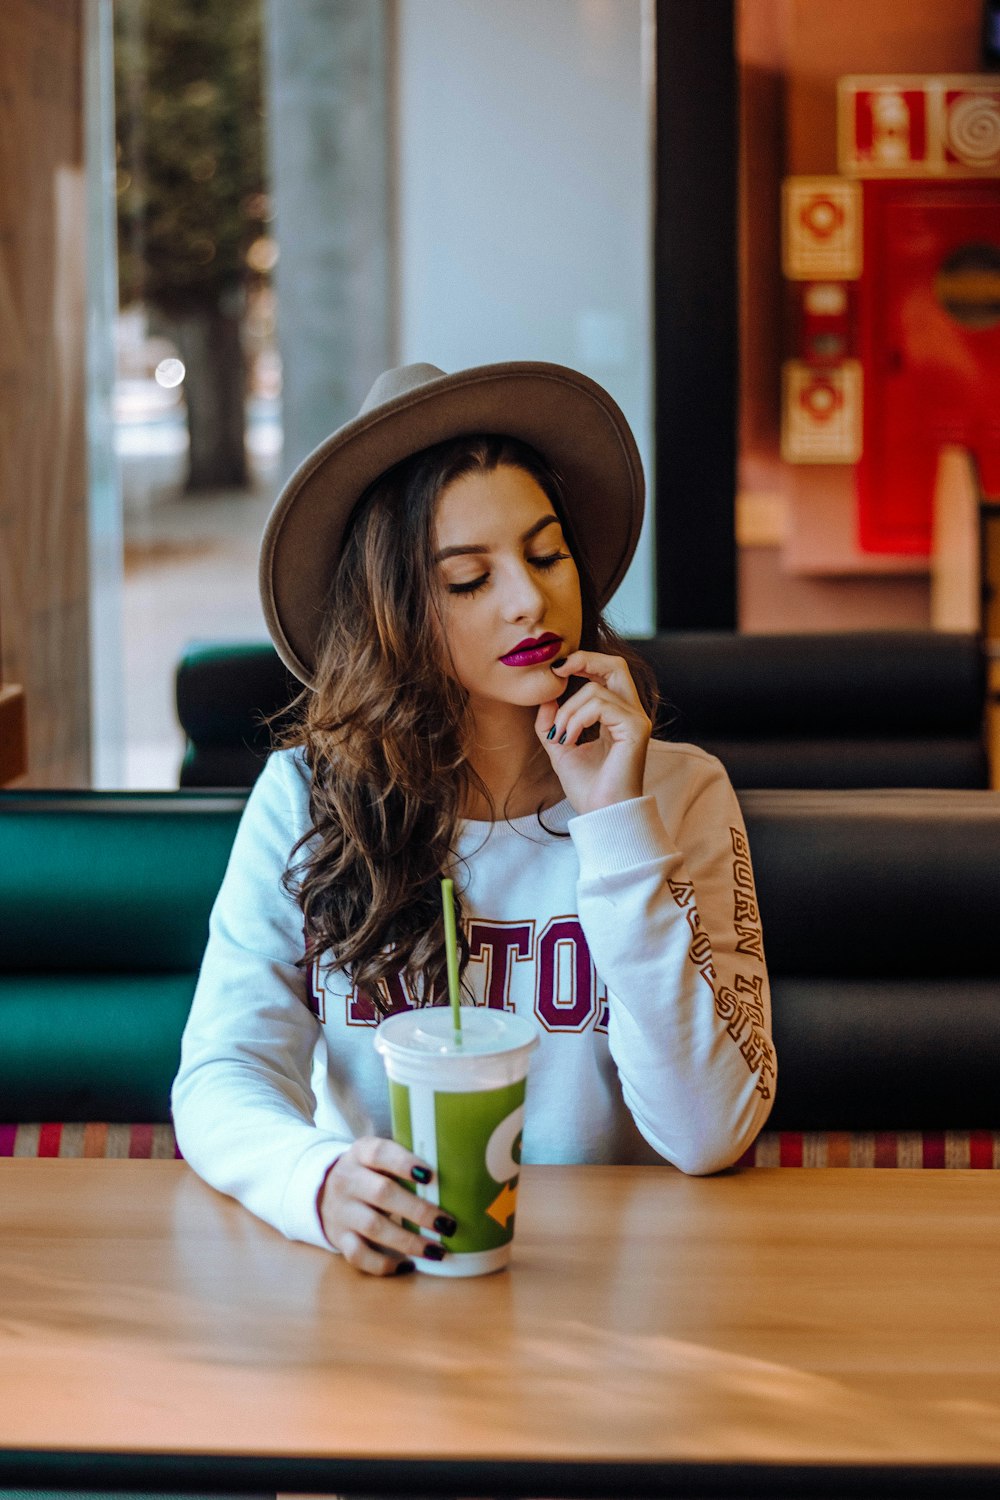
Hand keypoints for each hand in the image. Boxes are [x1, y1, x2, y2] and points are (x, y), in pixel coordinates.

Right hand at [318, 1136, 455, 1274]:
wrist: (322, 1192)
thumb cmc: (369, 1173)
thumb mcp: (379, 1158)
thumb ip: (407, 1163)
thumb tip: (459, 1175)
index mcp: (361, 1153)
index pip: (380, 1152)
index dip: (404, 1163)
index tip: (430, 1175)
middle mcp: (347, 1180)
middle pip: (382, 1193)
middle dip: (418, 1211)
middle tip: (447, 1224)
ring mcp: (341, 1211)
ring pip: (374, 1227)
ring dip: (409, 1241)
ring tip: (437, 1250)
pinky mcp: (339, 1238)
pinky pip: (359, 1255)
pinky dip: (384, 1264)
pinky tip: (407, 1264)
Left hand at [535, 651, 650, 814]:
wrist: (600, 813)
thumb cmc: (587, 786)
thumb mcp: (561, 747)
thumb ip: (553, 721)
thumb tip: (545, 696)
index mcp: (617, 715)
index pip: (607, 673)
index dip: (583, 663)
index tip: (555, 671)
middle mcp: (631, 713)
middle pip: (616, 664)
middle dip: (584, 659)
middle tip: (557, 670)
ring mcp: (636, 720)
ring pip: (596, 689)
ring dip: (568, 711)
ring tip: (561, 737)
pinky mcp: (635, 729)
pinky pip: (600, 705)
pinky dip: (577, 719)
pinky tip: (570, 740)